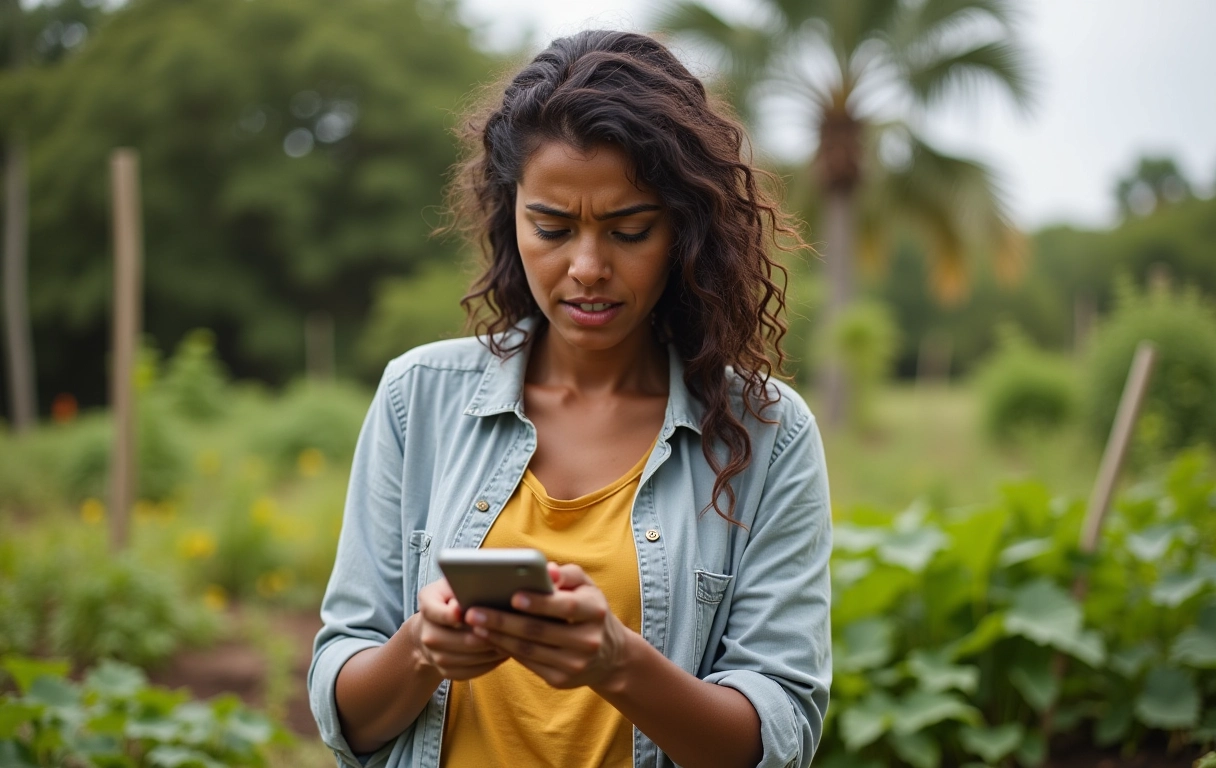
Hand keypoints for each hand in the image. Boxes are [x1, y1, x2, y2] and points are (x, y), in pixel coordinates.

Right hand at [410, 578, 508, 679]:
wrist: (435, 627)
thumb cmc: (454, 598)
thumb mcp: (456, 584)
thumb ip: (464, 585)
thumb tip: (479, 591)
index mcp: (427, 603)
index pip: (434, 610)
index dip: (450, 614)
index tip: (469, 613)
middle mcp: (426, 632)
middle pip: (456, 638)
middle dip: (483, 636)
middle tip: (508, 630)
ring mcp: (434, 655)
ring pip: (465, 657)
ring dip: (490, 651)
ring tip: (512, 642)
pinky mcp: (444, 671)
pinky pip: (469, 671)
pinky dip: (488, 664)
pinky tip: (503, 654)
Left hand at [463, 563, 632, 690]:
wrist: (610, 655)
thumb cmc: (589, 610)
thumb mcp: (587, 587)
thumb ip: (566, 574)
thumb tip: (546, 569)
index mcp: (595, 611)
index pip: (565, 606)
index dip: (539, 602)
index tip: (512, 596)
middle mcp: (588, 640)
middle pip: (539, 631)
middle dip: (503, 621)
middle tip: (473, 611)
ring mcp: (574, 664)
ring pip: (529, 650)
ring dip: (497, 637)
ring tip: (474, 624)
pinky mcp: (561, 680)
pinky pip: (527, 663)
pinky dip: (505, 650)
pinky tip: (488, 638)